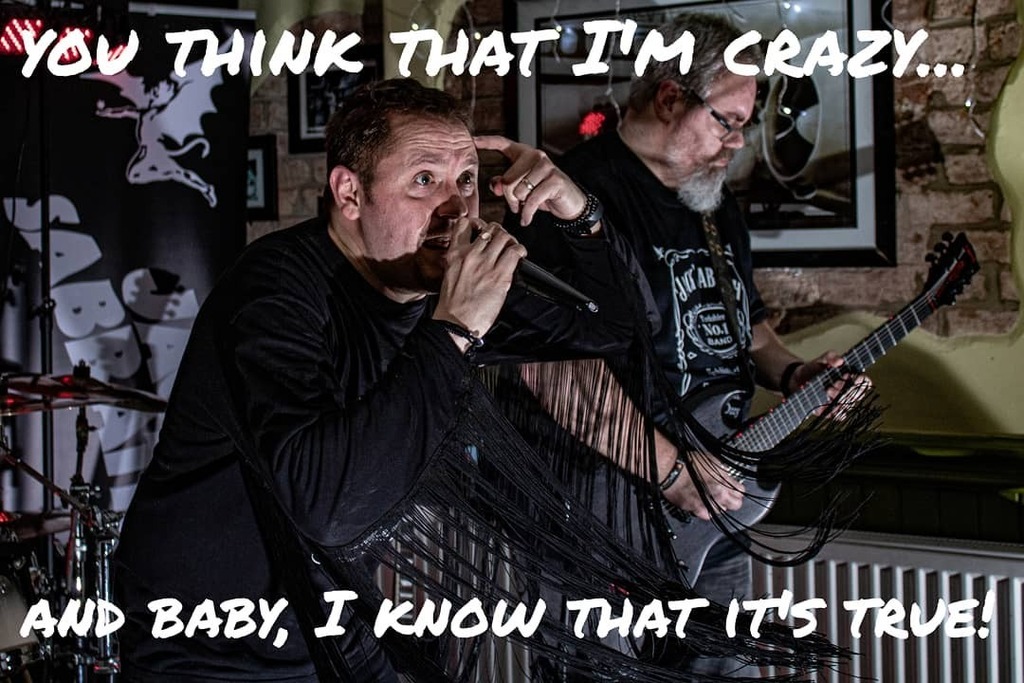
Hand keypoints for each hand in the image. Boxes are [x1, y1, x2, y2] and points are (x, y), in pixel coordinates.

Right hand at [432, 217, 525, 350]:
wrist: (455, 322)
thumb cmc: (452, 304)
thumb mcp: (450, 274)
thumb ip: (461, 260)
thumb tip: (477, 252)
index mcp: (455, 254)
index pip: (464, 224)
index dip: (477, 223)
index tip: (482, 229)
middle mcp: (470, 254)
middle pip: (489, 229)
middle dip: (498, 232)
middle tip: (502, 242)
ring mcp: (486, 264)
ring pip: (503, 237)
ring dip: (510, 241)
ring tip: (512, 249)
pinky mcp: (500, 275)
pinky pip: (515, 252)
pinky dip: (520, 251)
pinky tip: (520, 256)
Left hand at [474, 135, 588, 225]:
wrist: (569, 202)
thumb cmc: (542, 193)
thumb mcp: (520, 189)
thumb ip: (505, 184)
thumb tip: (496, 185)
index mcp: (523, 153)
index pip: (502, 143)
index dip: (486, 142)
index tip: (472, 139)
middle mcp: (535, 155)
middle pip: (507, 180)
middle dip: (509, 198)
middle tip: (515, 205)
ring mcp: (546, 166)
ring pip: (519, 191)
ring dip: (520, 205)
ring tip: (526, 206)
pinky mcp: (554, 180)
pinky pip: (531, 200)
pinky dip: (527, 213)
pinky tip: (526, 219)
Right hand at [663, 452, 744, 521]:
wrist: (672, 470)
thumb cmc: (688, 462)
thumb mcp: (712, 461)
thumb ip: (723, 472)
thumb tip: (728, 476)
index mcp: (725, 482)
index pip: (741, 491)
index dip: (737, 489)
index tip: (734, 489)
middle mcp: (719, 496)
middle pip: (736, 505)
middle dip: (732, 500)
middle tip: (726, 495)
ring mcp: (708, 504)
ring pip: (721, 511)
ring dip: (718, 505)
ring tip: (710, 498)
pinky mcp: (696, 510)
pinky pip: (706, 515)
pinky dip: (705, 510)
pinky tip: (701, 503)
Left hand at [788, 352, 871, 417]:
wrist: (798, 379)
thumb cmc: (814, 368)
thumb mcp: (822, 359)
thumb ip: (831, 357)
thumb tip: (840, 361)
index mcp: (850, 379)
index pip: (864, 383)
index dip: (860, 381)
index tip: (849, 375)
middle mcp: (848, 392)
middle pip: (856, 395)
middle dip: (846, 390)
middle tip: (833, 383)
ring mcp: (840, 402)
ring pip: (847, 406)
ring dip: (839, 399)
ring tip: (827, 390)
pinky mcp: (831, 411)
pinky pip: (838, 415)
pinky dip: (835, 412)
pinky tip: (828, 404)